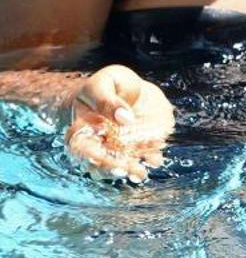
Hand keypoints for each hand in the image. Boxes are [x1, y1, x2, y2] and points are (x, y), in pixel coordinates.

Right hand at [66, 65, 173, 181]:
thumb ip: (108, 100)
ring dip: (131, 171)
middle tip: (122, 170)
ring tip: (139, 174)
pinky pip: (147, 156)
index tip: (96, 159)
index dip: (86, 156)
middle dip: (111, 170)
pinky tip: (154, 160)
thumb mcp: (104, 83)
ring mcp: (123, 147)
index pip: (79, 148)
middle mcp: (102, 144)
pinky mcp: (144, 145)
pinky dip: (151, 160)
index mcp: (83, 129)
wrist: (129, 87)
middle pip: (101, 164)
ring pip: (123, 166)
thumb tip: (124, 117)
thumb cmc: (108, 84)